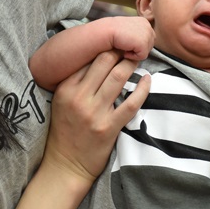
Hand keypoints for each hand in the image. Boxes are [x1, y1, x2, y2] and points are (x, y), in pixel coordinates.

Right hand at [43, 50, 150, 183]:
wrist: (65, 166)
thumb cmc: (65, 132)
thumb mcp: (62, 102)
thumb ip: (76, 82)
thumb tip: (98, 59)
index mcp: (65, 89)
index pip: (88, 59)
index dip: (105, 47)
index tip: (117, 42)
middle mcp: (78, 98)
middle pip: (104, 62)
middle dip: (120, 51)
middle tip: (131, 46)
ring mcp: (94, 113)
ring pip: (118, 78)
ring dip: (132, 65)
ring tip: (139, 58)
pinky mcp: (108, 127)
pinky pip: (131, 103)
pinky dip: (142, 89)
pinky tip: (147, 80)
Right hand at [109, 15, 154, 60]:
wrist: (105, 31)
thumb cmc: (113, 32)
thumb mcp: (129, 31)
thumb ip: (138, 35)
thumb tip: (143, 45)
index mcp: (144, 22)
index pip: (149, 39)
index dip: (138, 44)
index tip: (127, 42)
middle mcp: (147, 26)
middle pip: (149, 45)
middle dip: (138, 48)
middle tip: (126, 44)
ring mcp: (146, 33)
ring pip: (146, 51)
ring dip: (135, 52)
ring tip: (125, 45)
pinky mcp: (143, 42)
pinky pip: (142, 56)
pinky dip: (132, 56)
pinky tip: (124, 49)